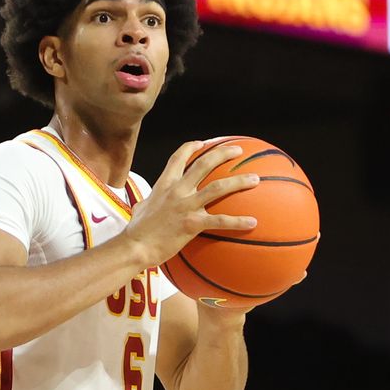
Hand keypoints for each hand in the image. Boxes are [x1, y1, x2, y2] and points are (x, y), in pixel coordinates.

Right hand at [123, 140, 257, 266]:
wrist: (135, 247)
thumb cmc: (137, 231)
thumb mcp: (140, 209)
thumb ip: (148, 202)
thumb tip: (144, 204)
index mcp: (164, 185)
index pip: (178, 158)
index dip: (192, 148)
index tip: (203, 143)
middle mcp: (177, 190)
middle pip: (203, 164)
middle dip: (222, 154)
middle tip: (238, 151)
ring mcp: (185, 206)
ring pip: (218, 188)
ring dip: (238, 181)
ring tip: (255, 179)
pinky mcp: (192, 223)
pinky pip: (220, 221)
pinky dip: (238, 221)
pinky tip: (253, 223)